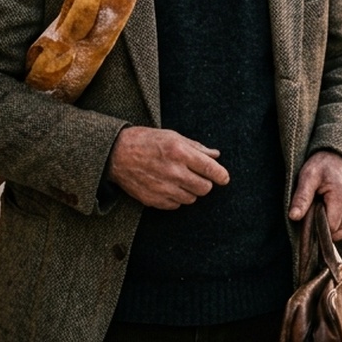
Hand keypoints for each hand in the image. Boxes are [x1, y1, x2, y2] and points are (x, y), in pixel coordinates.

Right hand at [107, 126, 228, 209]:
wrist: (116, 154)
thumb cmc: (146, 141)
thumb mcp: (173, 136)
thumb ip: (196, 147)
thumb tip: (216, 155)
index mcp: (179, 153)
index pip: (210, 169)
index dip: (221, 175)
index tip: (224, 178)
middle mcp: (173, 172)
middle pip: (204, 188)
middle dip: (205, 182)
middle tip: (198, 175)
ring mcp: (163, 188)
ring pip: (191, 199)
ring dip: (190, 191)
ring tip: (180, 179)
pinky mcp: (153, 200)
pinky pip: (176, 205)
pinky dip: (176, 198)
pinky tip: (169, 186)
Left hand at [289, 150, 341, 240]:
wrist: (338, 157)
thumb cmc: (321, 166)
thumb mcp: (307, 177)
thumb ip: (302, 198)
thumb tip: (294, 217)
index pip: (329, 228)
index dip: (315, 227)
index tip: (307, 217)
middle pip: (334, 231)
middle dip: (321, 225)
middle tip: (313, 208)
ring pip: (338, 232)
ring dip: (327, 224)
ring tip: (321, 206)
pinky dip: (334, 222)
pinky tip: (328, 209)